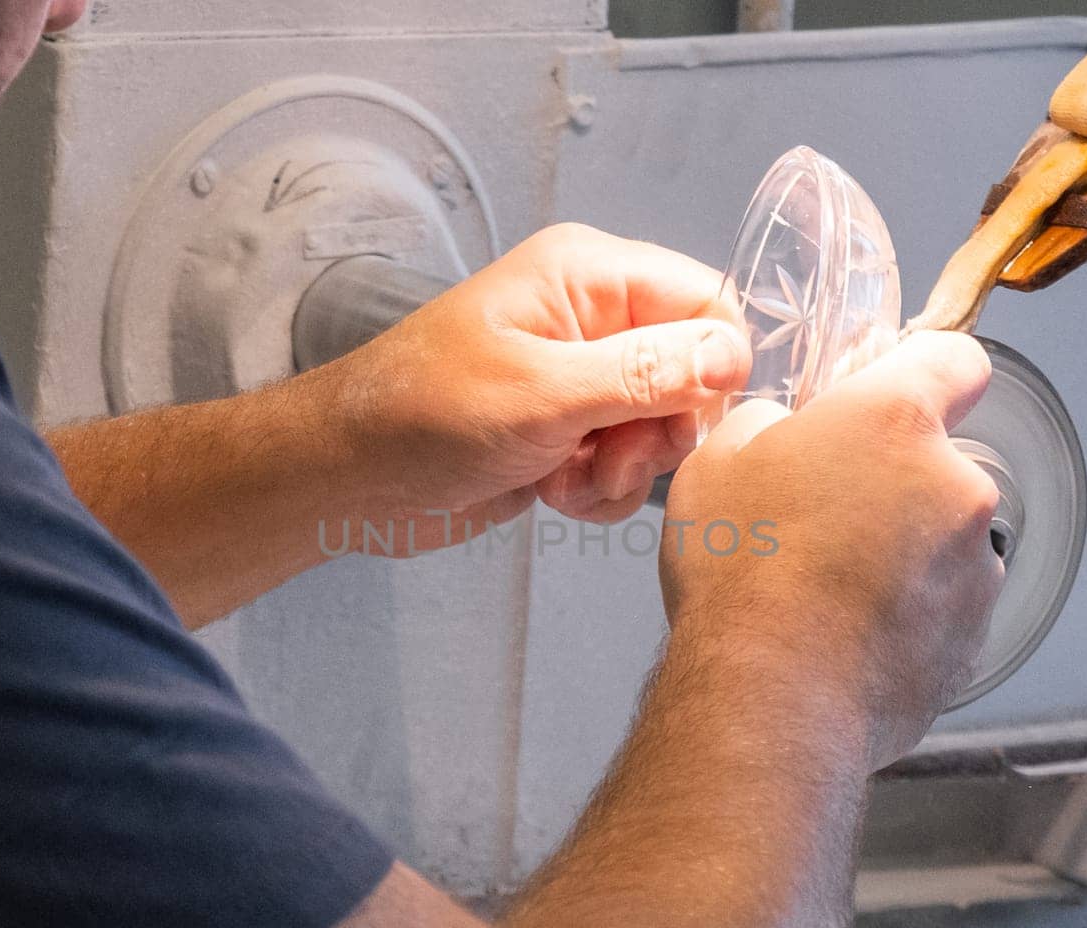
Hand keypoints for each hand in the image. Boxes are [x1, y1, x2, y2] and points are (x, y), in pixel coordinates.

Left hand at [328, 224, 749, 548]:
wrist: (351, 479)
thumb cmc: (426, 416)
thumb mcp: (542, 393)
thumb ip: (644, 374)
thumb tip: (735, 355)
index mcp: (589, 275)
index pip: (706, 302)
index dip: (713, 366)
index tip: (680, 420)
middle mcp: (594, 319)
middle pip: (694, 373)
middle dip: (661, 430)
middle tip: (610, 457)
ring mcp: (582, 379)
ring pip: (662, 428)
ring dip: (627, 469)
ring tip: (569, 477)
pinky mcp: (568, 433)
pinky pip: (626, 464)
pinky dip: (600, 490)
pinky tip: (554, 493)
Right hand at [659, 332, 1003, 768]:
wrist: (770, 700)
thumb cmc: (742, 577)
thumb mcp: (716, 462)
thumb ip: (765, 423)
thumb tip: (779, 430)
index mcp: (896, 421)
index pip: (953, 359)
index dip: (920, 371)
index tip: (889, 393)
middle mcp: (956, 487)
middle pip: (937, 462)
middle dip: (890, 481)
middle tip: (820, 514)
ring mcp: (974, 569)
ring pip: (942, 540)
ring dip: (901, 551)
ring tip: (826, 588)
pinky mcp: (973, 640)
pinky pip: (941, 607)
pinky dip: (906, 614)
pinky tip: (844, 633)